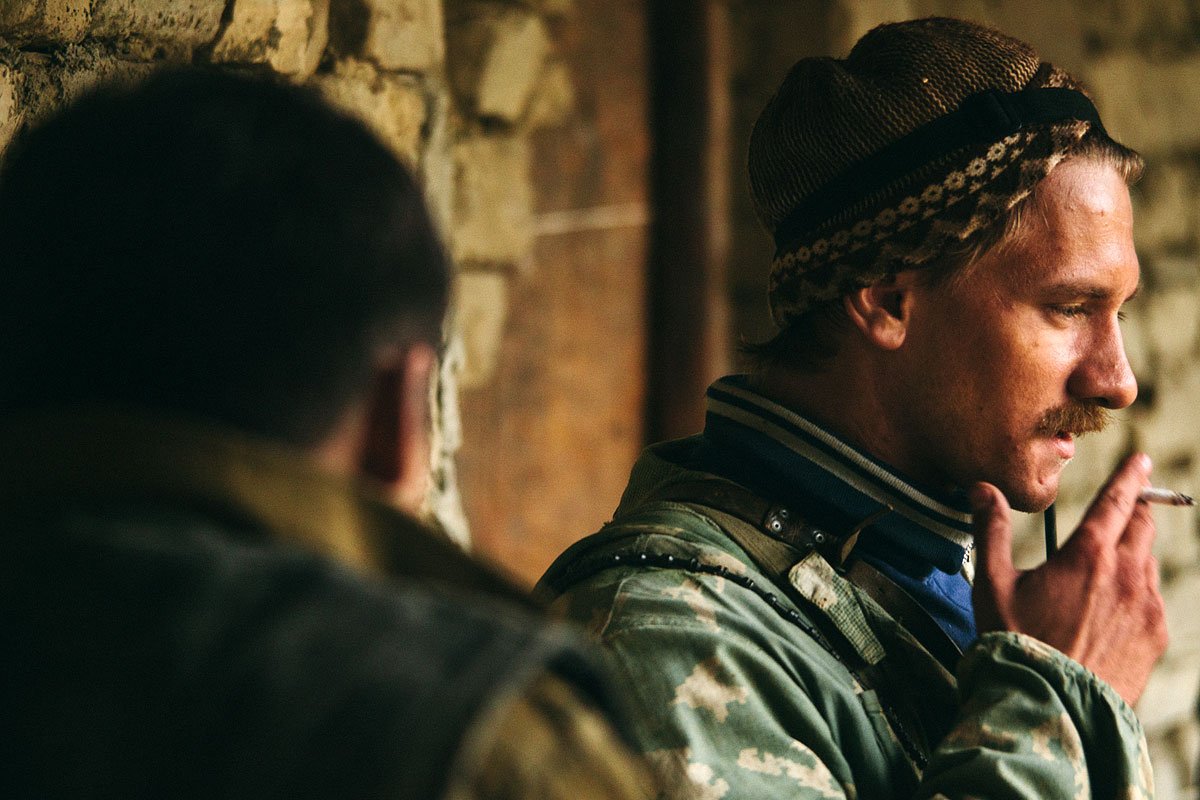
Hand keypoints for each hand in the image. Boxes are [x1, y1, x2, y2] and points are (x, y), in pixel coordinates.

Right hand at [970, 453, 1167, 704]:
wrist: (1051, 707)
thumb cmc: (1017, 644)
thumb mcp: (992, 584)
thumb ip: (991, 530)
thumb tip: (982, 489)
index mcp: (1088, 555)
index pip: (1118, 501)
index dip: (1132, 476)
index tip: (1142, 460)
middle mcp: (1127, 575)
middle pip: (1143, 527)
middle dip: (1135, 511)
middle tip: (1126, 507)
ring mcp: (1146, 608)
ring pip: (1148, 564)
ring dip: (1133, 556)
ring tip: (1105, 571)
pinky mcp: (1155, 637)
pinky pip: (1152, 602)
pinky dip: (1137, 594)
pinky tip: (1111, 611)